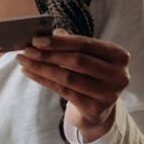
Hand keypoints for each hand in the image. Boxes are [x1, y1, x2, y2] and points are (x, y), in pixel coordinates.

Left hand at [16, 30, 130, 141]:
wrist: (98, 108)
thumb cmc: (89, 75)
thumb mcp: (86, 57)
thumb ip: (69, 44)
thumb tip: (43, 34)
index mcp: (119, 56)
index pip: (85, 44)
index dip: (59, 42)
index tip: (36, 40)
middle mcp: (119, 75)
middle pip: (77, 61)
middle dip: (48, 55)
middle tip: (26, 51)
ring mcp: (109, 94)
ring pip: (68, 78)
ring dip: (42, 68)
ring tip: (24, 62)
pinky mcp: (95, 109)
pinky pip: (63, 92)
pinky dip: (44, 81)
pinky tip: (30, 73)